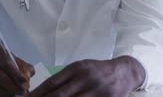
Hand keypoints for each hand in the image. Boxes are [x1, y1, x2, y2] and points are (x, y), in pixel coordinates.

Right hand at [0, 43, 34, 95]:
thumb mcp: (11, 57)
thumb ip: (23, 66)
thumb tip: (27, 78)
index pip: (6, 63)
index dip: (17, 75)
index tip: (26, 84)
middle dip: (13, 86)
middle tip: (22, 92)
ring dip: (6, 93)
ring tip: (16, 95)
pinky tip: (7, 95)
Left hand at [28, 56, 144, 96]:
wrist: (124, 72)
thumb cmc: (97, 71)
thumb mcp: (81, 68)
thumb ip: (64, 78)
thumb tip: (41, 91)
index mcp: (76, 68)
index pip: (52, 83)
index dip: (38, 93)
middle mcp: (85, 78)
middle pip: (60, 95)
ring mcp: (95, 91)